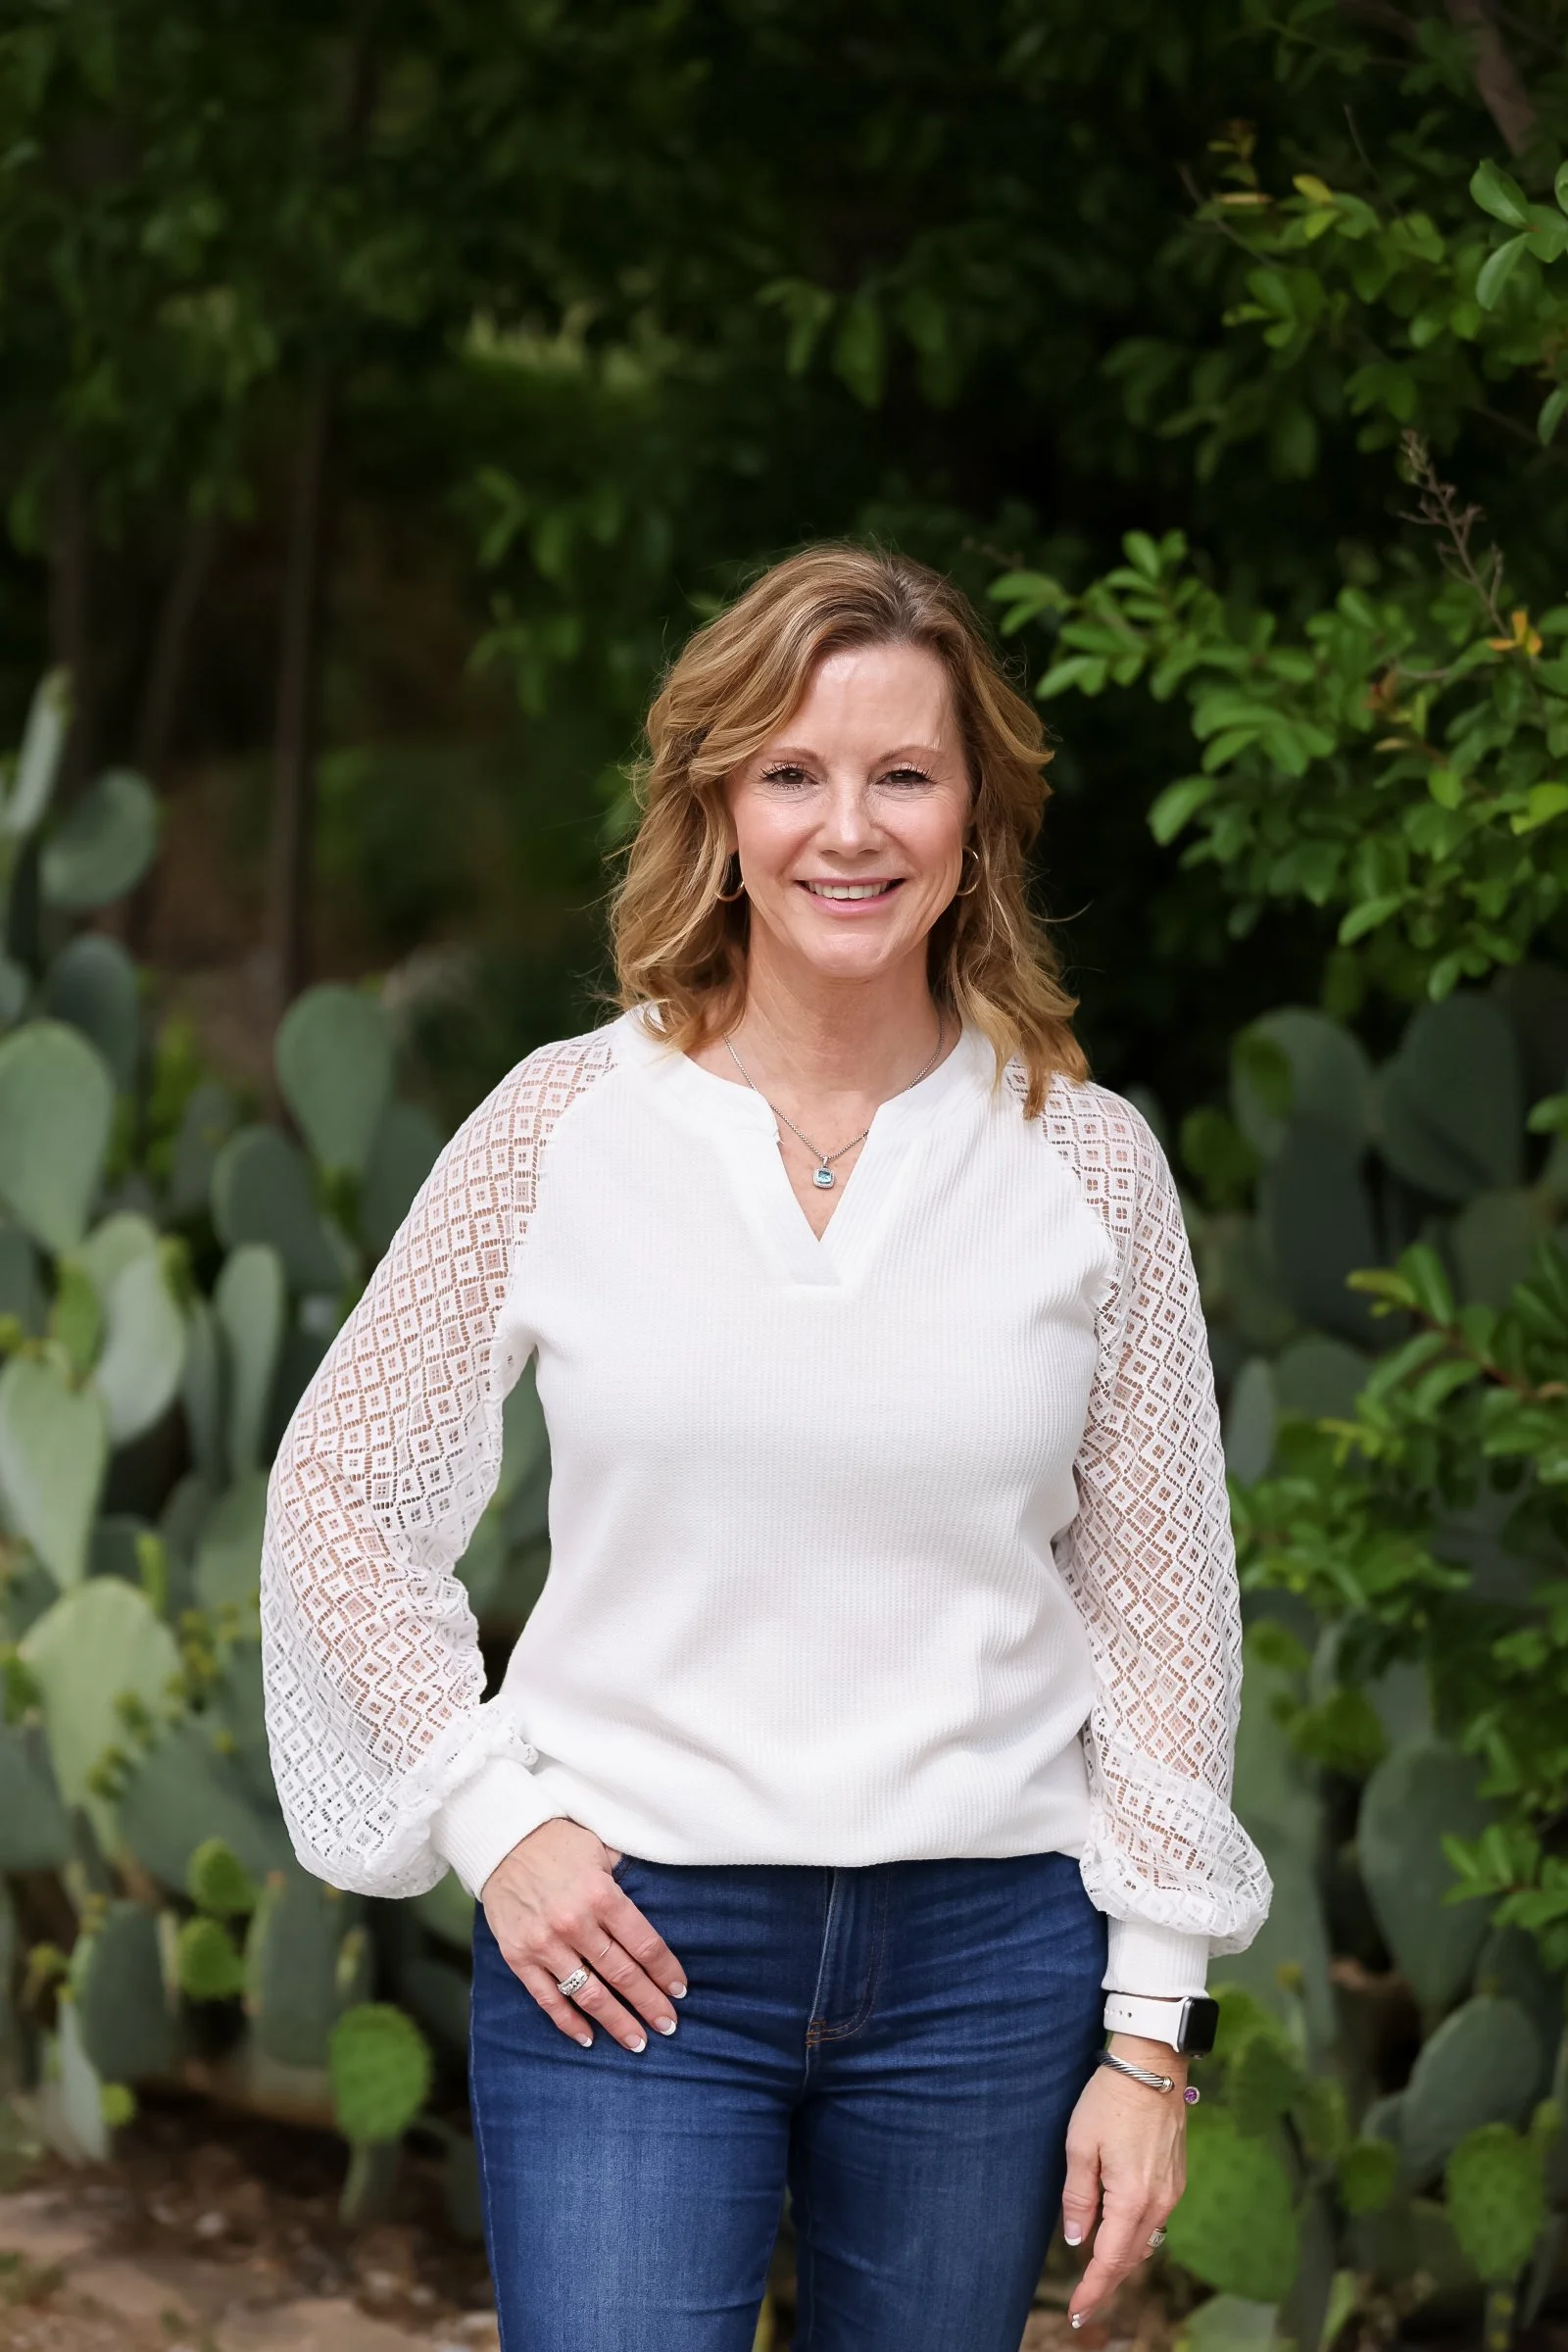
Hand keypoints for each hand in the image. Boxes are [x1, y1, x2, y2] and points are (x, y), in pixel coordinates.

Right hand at [480, 1818, 687, 2052]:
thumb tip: (661, 1898)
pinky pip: (548, 1999)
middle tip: (669, 2026)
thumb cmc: (559, 1842)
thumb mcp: (602, 1849)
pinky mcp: (519, 1957)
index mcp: (602, 1895)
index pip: (644, 1944)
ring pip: (589, 1994)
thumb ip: (627, 1879)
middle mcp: (575, 1923)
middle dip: (649, 2004)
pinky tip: (588, 2039)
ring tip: (637, 2042)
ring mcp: (545, 1944)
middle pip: (623, 1974)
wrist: (501, 1840)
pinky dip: (568, 2022)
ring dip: (616, 2022)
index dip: (666, 1972)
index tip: (680, 1990)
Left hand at [1061, 2036, 1187, 2326]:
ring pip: (1145, 2241)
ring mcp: (1172, 2191)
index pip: (1110, 2260)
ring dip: (1121, 2259)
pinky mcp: (1177, 2178)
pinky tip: (1117, 2233)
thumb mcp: (1080, 2146)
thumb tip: (1075, 2237)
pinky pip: (1155, 2220)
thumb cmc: (1109, 2100)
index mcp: (1132, 2199)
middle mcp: (1159, 2203)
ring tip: (1096, 2273)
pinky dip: (1134, 2235)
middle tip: (1082, 2303)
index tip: (1076, 2312)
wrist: (1152, 2066)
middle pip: (1130, 2258)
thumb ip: (1078, 2197)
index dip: (1092, 2289)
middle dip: (1106, 2282)